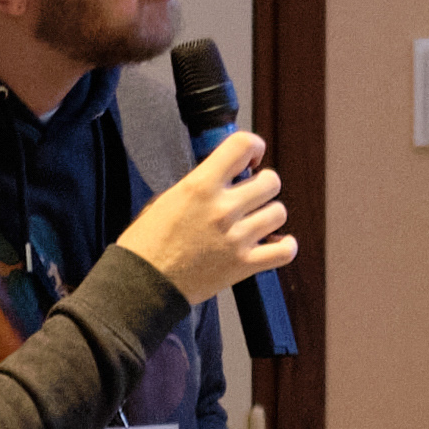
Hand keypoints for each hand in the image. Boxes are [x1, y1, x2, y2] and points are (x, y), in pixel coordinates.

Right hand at [116, 123, 292, 310]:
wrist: (143, 283)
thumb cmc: (147, 242)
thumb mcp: (167, 198)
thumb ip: (200, 184)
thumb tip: (225, 177)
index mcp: (200, 186)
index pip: (243, 145)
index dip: (253, 147)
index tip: (251, 158)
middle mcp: (222, 209)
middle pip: (271, 181)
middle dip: (262, 184)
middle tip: (249, 194)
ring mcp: (236, 238)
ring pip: (279, 212)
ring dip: (269, 214)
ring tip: (255, 220)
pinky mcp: (244, 265)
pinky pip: (285, 251)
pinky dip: (285, 245)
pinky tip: (274, 241)